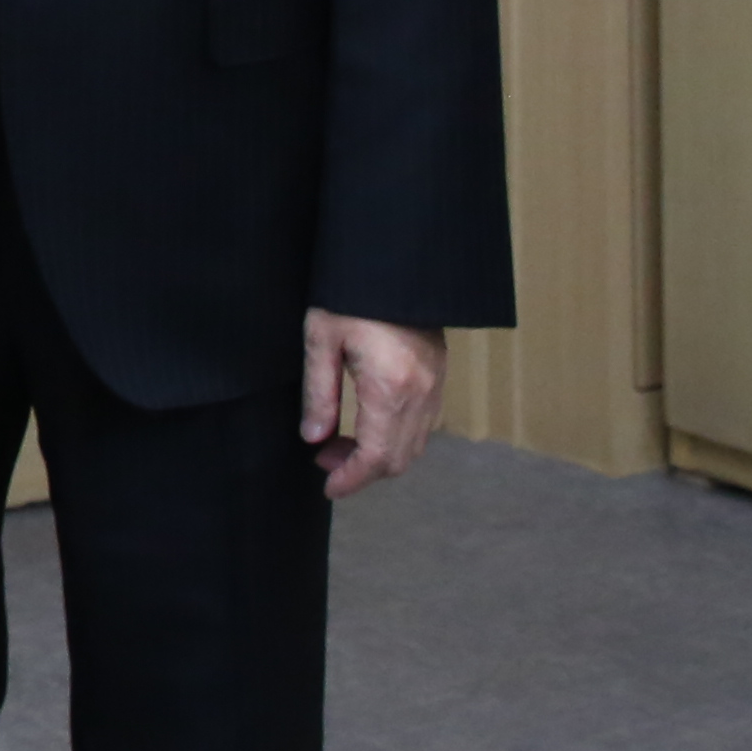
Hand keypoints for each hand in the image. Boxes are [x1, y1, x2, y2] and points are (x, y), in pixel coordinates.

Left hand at [300, 311, 442, 501]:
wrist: (395, 262)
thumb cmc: (351, 295)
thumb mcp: (321, 340)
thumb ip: (319, 394)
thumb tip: (313, 439)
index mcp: (391, 388)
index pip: (377, 457)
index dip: (352, 479)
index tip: (328, 488)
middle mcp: (421, 394)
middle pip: (399, 459)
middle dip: (361, 471)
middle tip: (323, 461)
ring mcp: (436, 385)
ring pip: (414, 445)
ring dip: (378, 455)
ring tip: (337, 442)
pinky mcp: (439, 375)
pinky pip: (422, 424)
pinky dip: (395, 436)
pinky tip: (365, 423)